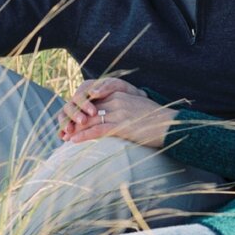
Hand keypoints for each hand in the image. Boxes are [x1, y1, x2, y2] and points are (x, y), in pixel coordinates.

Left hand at [58, 76, 173, 149]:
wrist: (171, 126)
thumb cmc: (156, 120)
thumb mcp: (137, 107)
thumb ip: (122, 107)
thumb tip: (110, 116)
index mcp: (120, 94)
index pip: (93, 100)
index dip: (80, 111)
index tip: (71, 120)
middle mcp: (117, 101)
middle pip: (88, 110)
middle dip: (74, 120)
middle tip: (63, 130)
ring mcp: (119, 113)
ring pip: (90, 120)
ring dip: (75, 129)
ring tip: (65, 137)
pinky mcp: (122, 126)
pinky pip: (98, 130)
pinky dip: (84, 136)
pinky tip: (74, 141)